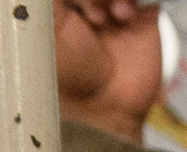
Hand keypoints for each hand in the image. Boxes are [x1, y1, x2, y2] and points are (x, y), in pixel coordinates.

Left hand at [56, 0, 163, 143]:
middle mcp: (88, 6)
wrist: (107, 106)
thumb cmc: (71, 76)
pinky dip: (134, 0)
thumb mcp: (48, 27)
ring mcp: (115, 12)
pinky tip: (123, 17)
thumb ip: (44, 3)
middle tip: (91, 16)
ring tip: (106, 18)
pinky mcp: (142, 19)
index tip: (73, 7)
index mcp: (61, 7)